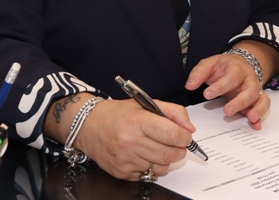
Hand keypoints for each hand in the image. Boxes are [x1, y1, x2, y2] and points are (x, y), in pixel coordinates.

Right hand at [75, 98, 195, 180]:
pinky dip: (152, 166)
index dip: (184, 137)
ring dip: (166, 159)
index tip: (185, 136)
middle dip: (179, 150)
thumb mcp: (145, 103)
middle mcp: (131, 141)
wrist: (88, 126)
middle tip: (176, 144)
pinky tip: (144, 155)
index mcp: (138, 120)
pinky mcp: (122, 173)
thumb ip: (172, 112)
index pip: (172, 135)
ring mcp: (126, 159)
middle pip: (169, 154)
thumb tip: (189, 129)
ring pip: (161, 167)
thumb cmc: (118, 114)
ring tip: (157, 148)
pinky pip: (149, 175)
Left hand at [185, 52, 269, 129]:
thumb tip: (189, 85)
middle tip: (227, 111)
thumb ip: (199, 73)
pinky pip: (263, 107)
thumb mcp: (209, 64)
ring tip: (250, 118)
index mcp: (237, 68)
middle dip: (239, 102)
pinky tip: (256, 125)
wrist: (238, 64)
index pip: (232, 77)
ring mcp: (255, 90)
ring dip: (257, 109)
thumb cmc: (223, 66)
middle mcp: (249, 79)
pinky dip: (261, 116)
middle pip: (250, 90)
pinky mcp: (257, 100)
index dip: (220, 86)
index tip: (207, 94)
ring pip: (261, 99)